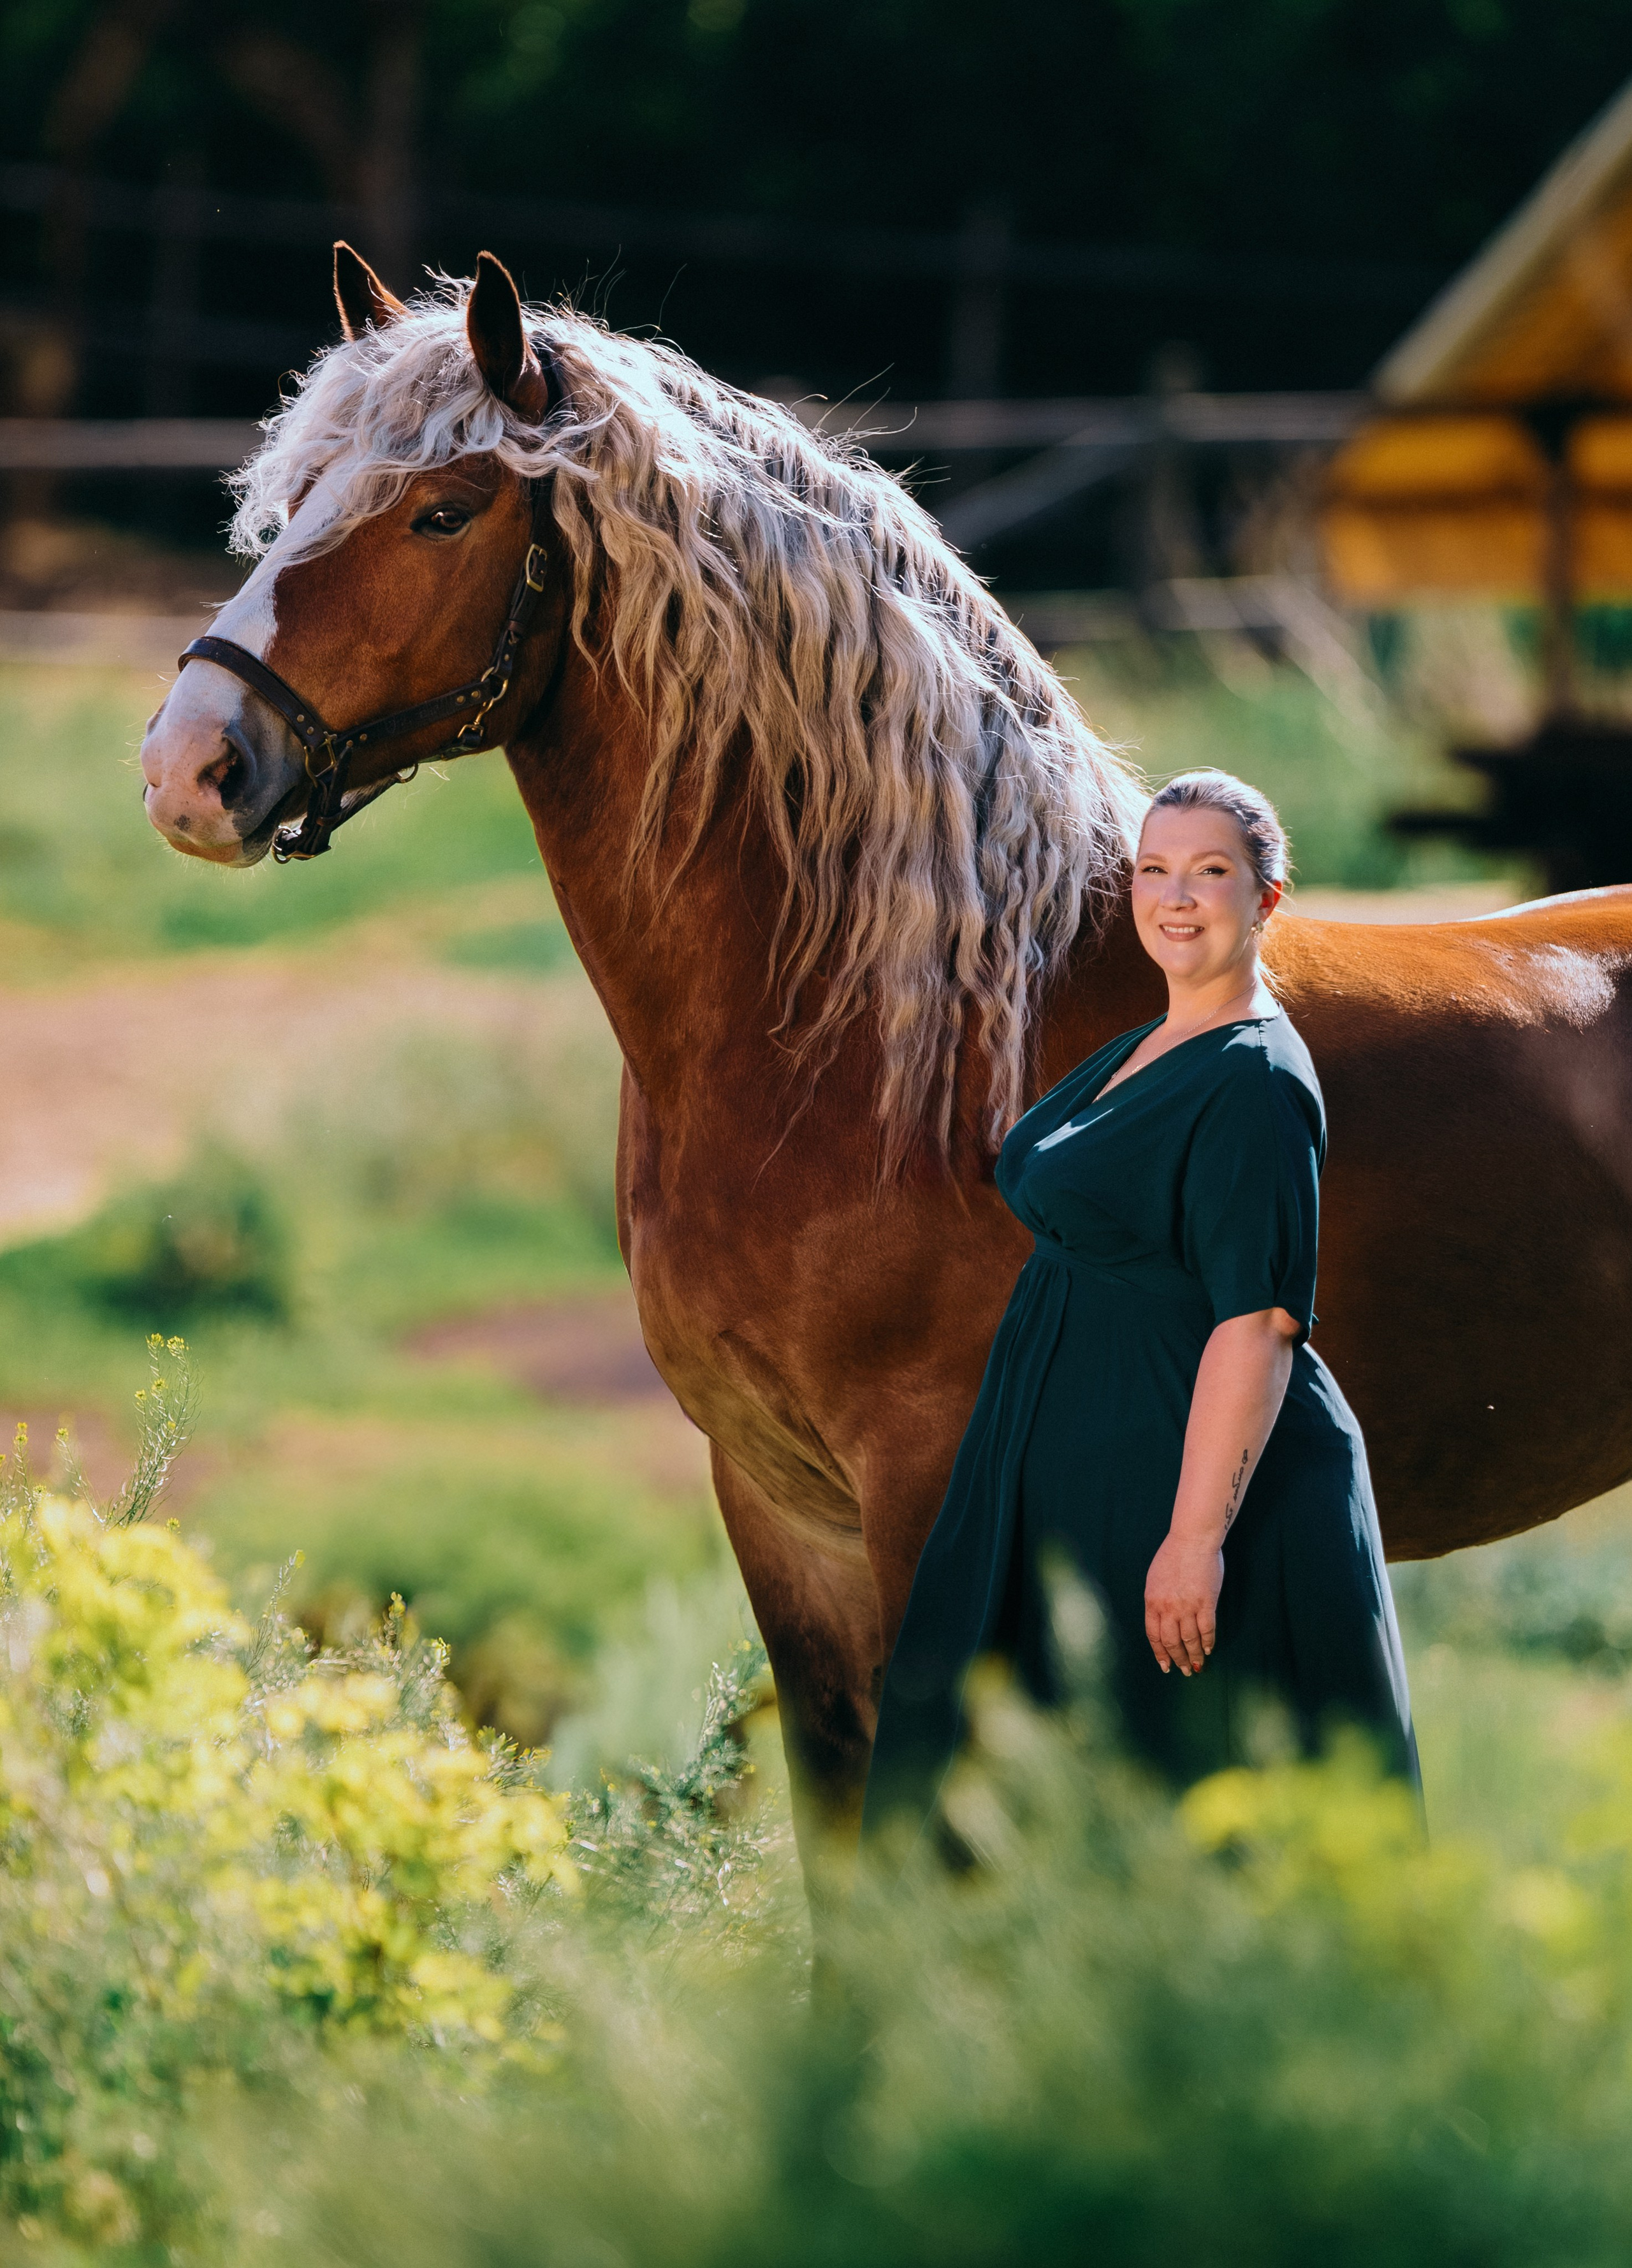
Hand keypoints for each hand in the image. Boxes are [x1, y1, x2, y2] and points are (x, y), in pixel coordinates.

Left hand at [1144, 1532, 1223, 1675]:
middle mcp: (1167, 1607)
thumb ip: (1158, 1601)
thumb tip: (1163, 1621)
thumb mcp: (1155, 1580)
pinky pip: (1207, 1629)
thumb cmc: (1173, 1556)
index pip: (1153, 1635)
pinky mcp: (1206, 1603)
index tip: (1165, 1665)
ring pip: (1189, 1640)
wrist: (1192, 1539)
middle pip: (1171, 1642)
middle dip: (1177, 1659)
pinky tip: (1209, 1649)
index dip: (1159, 1653)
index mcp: (1152, 1601)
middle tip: (1184, 1670)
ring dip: (1194, 1656)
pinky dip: (1208, 1642)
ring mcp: (1187, 1606)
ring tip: (1197, 1666)